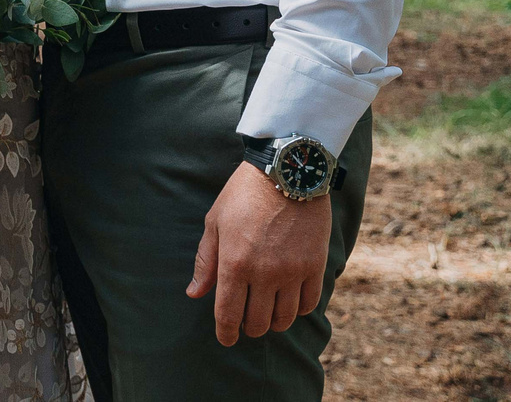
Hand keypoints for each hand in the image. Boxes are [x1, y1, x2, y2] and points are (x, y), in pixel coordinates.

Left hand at [185, 162, 332, 346]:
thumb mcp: (215, 222)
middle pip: (258, 322)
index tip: (226, 339)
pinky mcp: (315, 266)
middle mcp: (264, 274)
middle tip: (246, 323)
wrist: (286, 171)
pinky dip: (298, 309)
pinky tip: (290, 301)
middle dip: (248, 328)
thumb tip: (194, 293)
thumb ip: (206, 261)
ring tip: (267, 314)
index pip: (228, 315)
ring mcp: (292, 271)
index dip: (225, 333)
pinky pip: (308, 303)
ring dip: (273, 322)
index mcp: (235, 263)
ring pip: (284, 318)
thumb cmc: (243, 194)